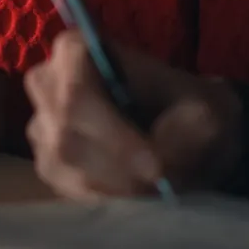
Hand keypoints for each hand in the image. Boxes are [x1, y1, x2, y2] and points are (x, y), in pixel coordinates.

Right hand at [25, 31, 243, 198]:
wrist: (191, 136)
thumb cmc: (191, 109)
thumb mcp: (206, 113)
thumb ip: (185, 134)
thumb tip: (158, 166)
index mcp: (76, 50)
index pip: (77, 92)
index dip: (112, 134)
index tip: (155, 165)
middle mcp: (47, 84)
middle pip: (66, 134)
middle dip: (116, 166)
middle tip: (160, 182)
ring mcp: (42, 125)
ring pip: (64, 166)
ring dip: (114, 185)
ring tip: (153, 188)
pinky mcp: (47, 163)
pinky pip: (66, 189)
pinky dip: (105, 198)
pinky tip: (134, 194)